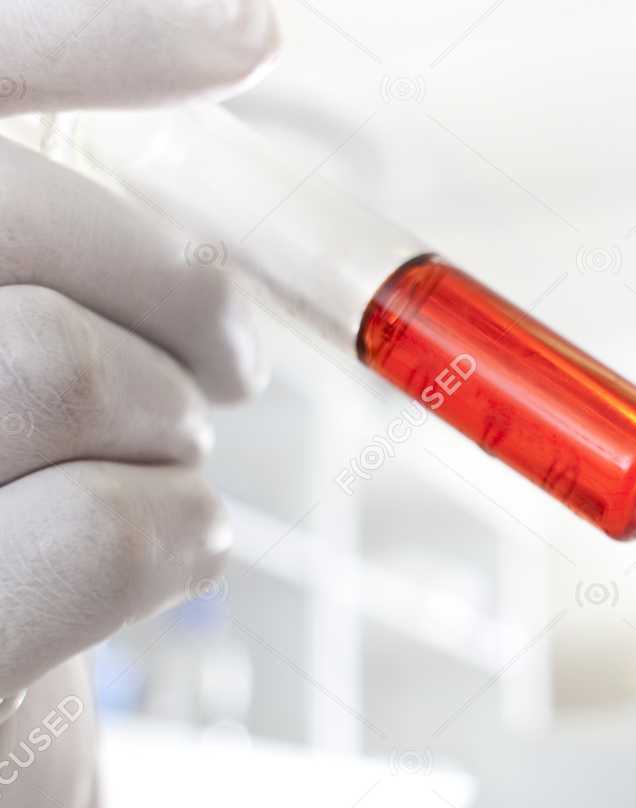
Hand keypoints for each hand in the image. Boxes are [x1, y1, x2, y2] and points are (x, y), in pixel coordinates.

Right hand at [0, 0, 277, 807]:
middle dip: (159, 285)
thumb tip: (231, 37)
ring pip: (46, 364)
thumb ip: (39, 260)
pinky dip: (181, 534)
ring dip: (164, 422)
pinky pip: (104, 522)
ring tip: (161, 477)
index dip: (82, 35)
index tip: (247, 34)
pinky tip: (168, 563)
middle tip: (227, 367)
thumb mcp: (1, 404)